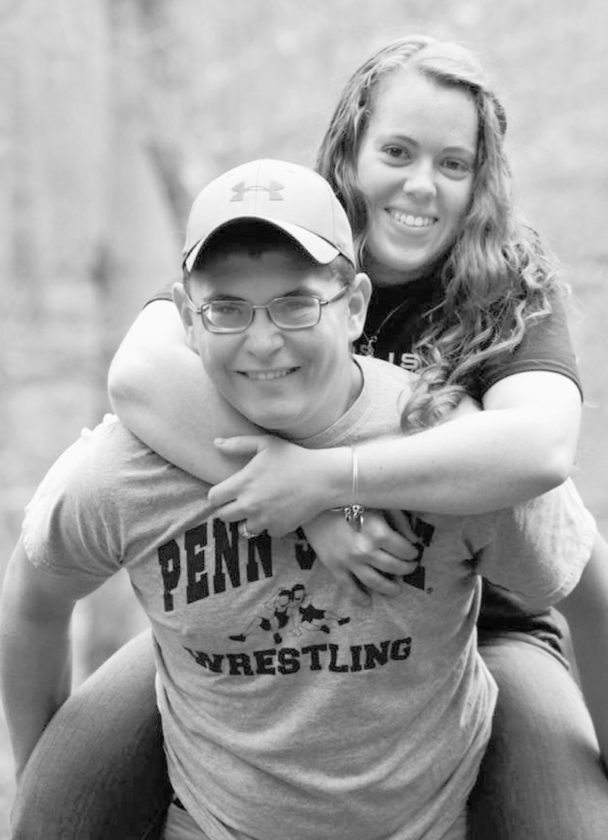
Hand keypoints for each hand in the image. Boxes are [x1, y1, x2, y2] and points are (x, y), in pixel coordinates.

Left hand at [208, 435, 344, 536]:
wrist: (324, 478)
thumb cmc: (294, 457)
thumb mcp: (266, 444)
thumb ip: (238, 444)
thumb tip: (216, 443)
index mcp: (243, 483)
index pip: (214, 498)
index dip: (218, 495)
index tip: (226, 492)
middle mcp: (250, 504)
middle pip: (223, 516)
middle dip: (230, 508)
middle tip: (243, 499)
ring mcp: (264, 519)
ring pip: (244, 528)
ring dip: (249, 519)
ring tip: (261, 506)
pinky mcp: (279, 529)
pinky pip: (266, 531)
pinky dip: (270, 524)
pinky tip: (279, 511)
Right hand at [303, 509, 420, 603]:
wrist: (314, 502)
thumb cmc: (350, 498)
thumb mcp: (380, 503)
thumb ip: (400, 521)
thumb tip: (414, 540)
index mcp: (379, 533)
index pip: (405, 550)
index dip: (412, 552)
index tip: (413, 552)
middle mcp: (366, 550)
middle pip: (394, 567)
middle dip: (406, 569)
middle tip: (409, 567)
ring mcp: (349, 561)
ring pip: (375, 582)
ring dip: (390, 588)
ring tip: (397, 589)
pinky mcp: (334, 566)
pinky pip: (348, 587)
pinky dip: (359, 598)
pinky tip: (368, 602)